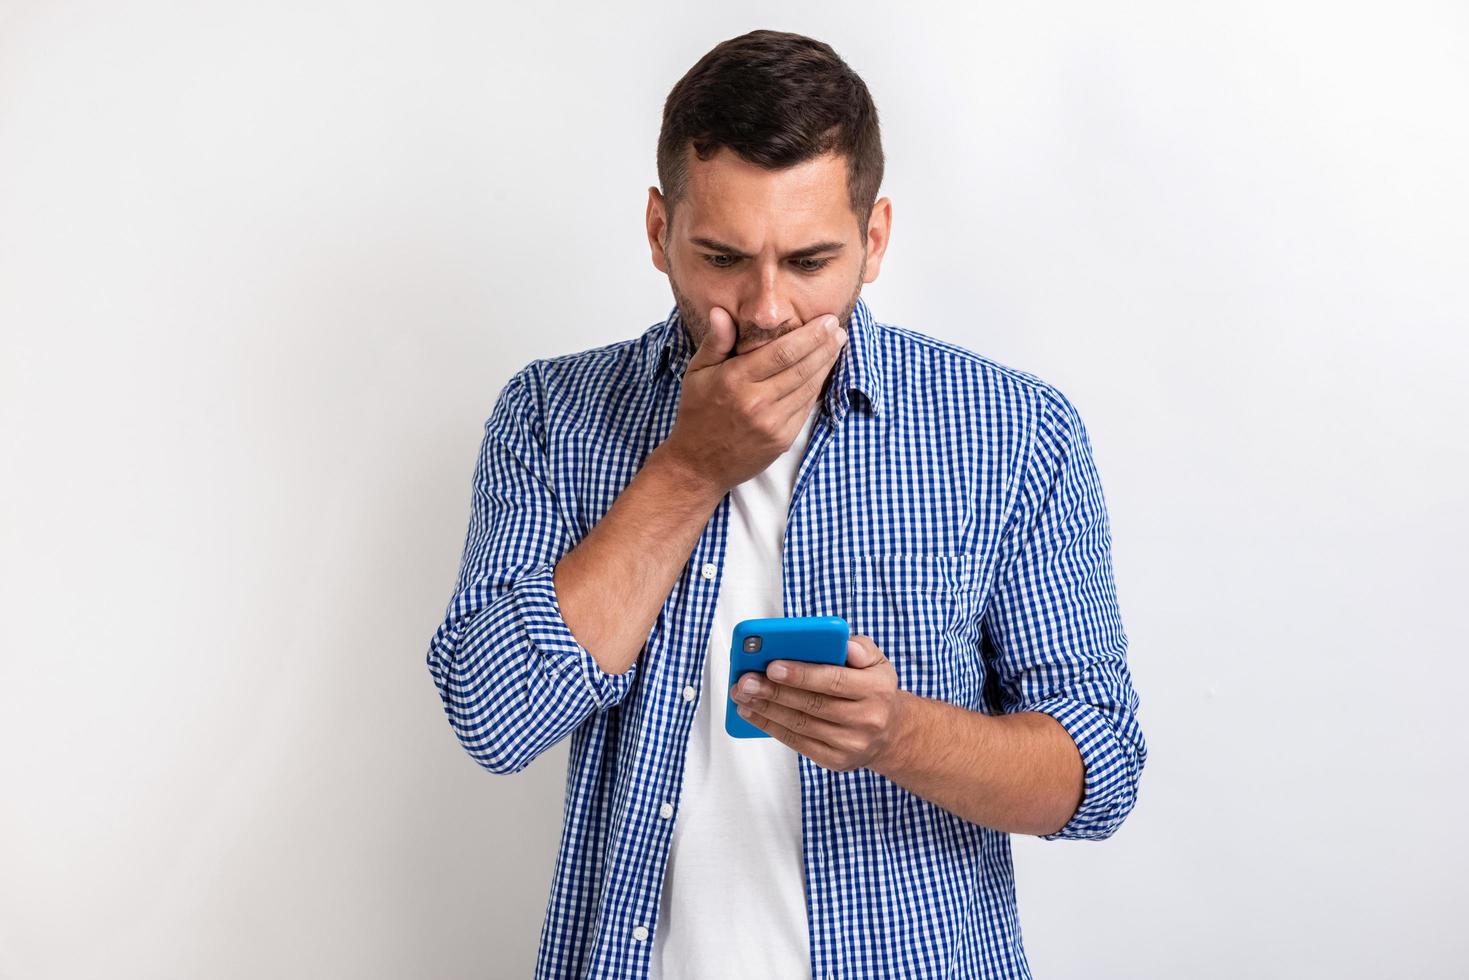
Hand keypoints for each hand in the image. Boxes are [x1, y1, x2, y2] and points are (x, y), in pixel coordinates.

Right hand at [658, 306, 847, 493]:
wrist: (698, 464)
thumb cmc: (697, 414)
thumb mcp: (697, 373)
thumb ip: (715, 342)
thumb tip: (721, 312)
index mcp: (735, 380)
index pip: (782, 352)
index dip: (809, 335)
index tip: (826, 321)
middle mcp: (756, 401)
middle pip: (801, 367)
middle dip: (825, 345)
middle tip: (838, 329)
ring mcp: (772, 423)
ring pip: (808, 387)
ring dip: (826, 364)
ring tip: (837, 345)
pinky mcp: (782, 439)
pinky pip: (806, 407)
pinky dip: (817, 387)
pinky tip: (823, 372)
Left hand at [728, 634, 904, 772]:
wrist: (890, 733)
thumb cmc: (873, 688)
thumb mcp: (877, 662)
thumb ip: (860, 648)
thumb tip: (843, 644)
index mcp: (876, 689)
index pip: (834, 680)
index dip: (801, 674)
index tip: (772, 666)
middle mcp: (866, 719)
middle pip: (812, 704)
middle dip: (773, 691)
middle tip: (745, 680)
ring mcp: (851, 743)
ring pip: (800, 725)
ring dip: (765, 709)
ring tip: (741, 694)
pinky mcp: (836, 760)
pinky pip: (797, 743)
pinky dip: (770, 727)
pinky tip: (751, 712)